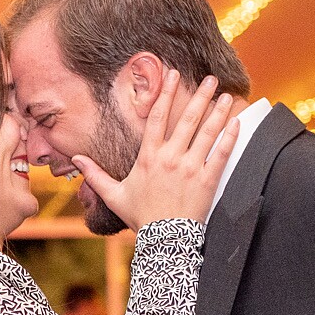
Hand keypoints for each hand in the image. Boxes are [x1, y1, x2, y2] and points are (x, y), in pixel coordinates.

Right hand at [73, 72, 238, 230]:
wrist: (164, 239)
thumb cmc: (140, 216)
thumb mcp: (114, 195)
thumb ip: (96, 175)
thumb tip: (77, 160)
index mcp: (148, 157)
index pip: (157, 117)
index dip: (166, 94)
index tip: (173, 75)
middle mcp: (170, 158)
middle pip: (187, 119)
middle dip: (200, 96)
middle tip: (211, 79)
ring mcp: (191, 168)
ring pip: (207, 133)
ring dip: (218, 112)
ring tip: (226, 96)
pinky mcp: (208, 180)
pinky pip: (221, 154)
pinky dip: (230, 137)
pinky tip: (237, 123)